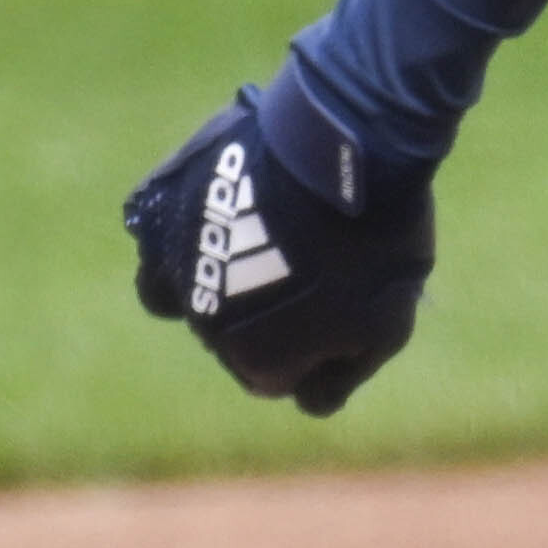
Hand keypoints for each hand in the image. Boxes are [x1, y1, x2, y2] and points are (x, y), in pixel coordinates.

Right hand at [122, 63, 438, 417]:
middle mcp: (201, 321)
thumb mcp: (388, 323)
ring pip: (181, 283)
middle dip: (259, 309)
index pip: (273, 376)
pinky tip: (220, 202)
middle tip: (302, 260)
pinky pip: (160, 229)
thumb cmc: (376, 244)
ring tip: (254, 234)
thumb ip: (343, 372)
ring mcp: (175, 258)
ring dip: (212, 270)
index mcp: (254, 359)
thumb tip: (307, 400)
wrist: (346, 146)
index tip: (335, 306)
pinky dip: (183, 224)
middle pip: (225, 331)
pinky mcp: (162, 201)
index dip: (307, 347)